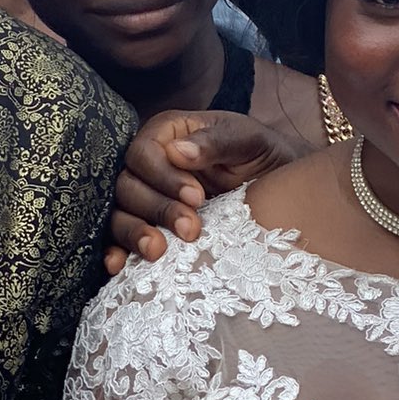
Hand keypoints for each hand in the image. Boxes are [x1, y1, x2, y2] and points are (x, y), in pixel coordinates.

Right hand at [106, 109, 301, 272]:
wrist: (282, 187)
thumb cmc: (260, 154)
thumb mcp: (248, 140)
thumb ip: (216, 142)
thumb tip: (178, 151)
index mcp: (167, 133)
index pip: (144, 153)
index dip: (164, 176)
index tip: (197, 197)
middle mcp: (147, 163)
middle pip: (127, 185)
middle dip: (157, 209)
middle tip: (190, 230)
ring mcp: (143, 195)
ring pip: (118, 213)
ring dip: (134, 233)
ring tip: (157, 252)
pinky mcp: (146, 225)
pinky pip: (118, 238)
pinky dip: (116, 251)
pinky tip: (119, 266)